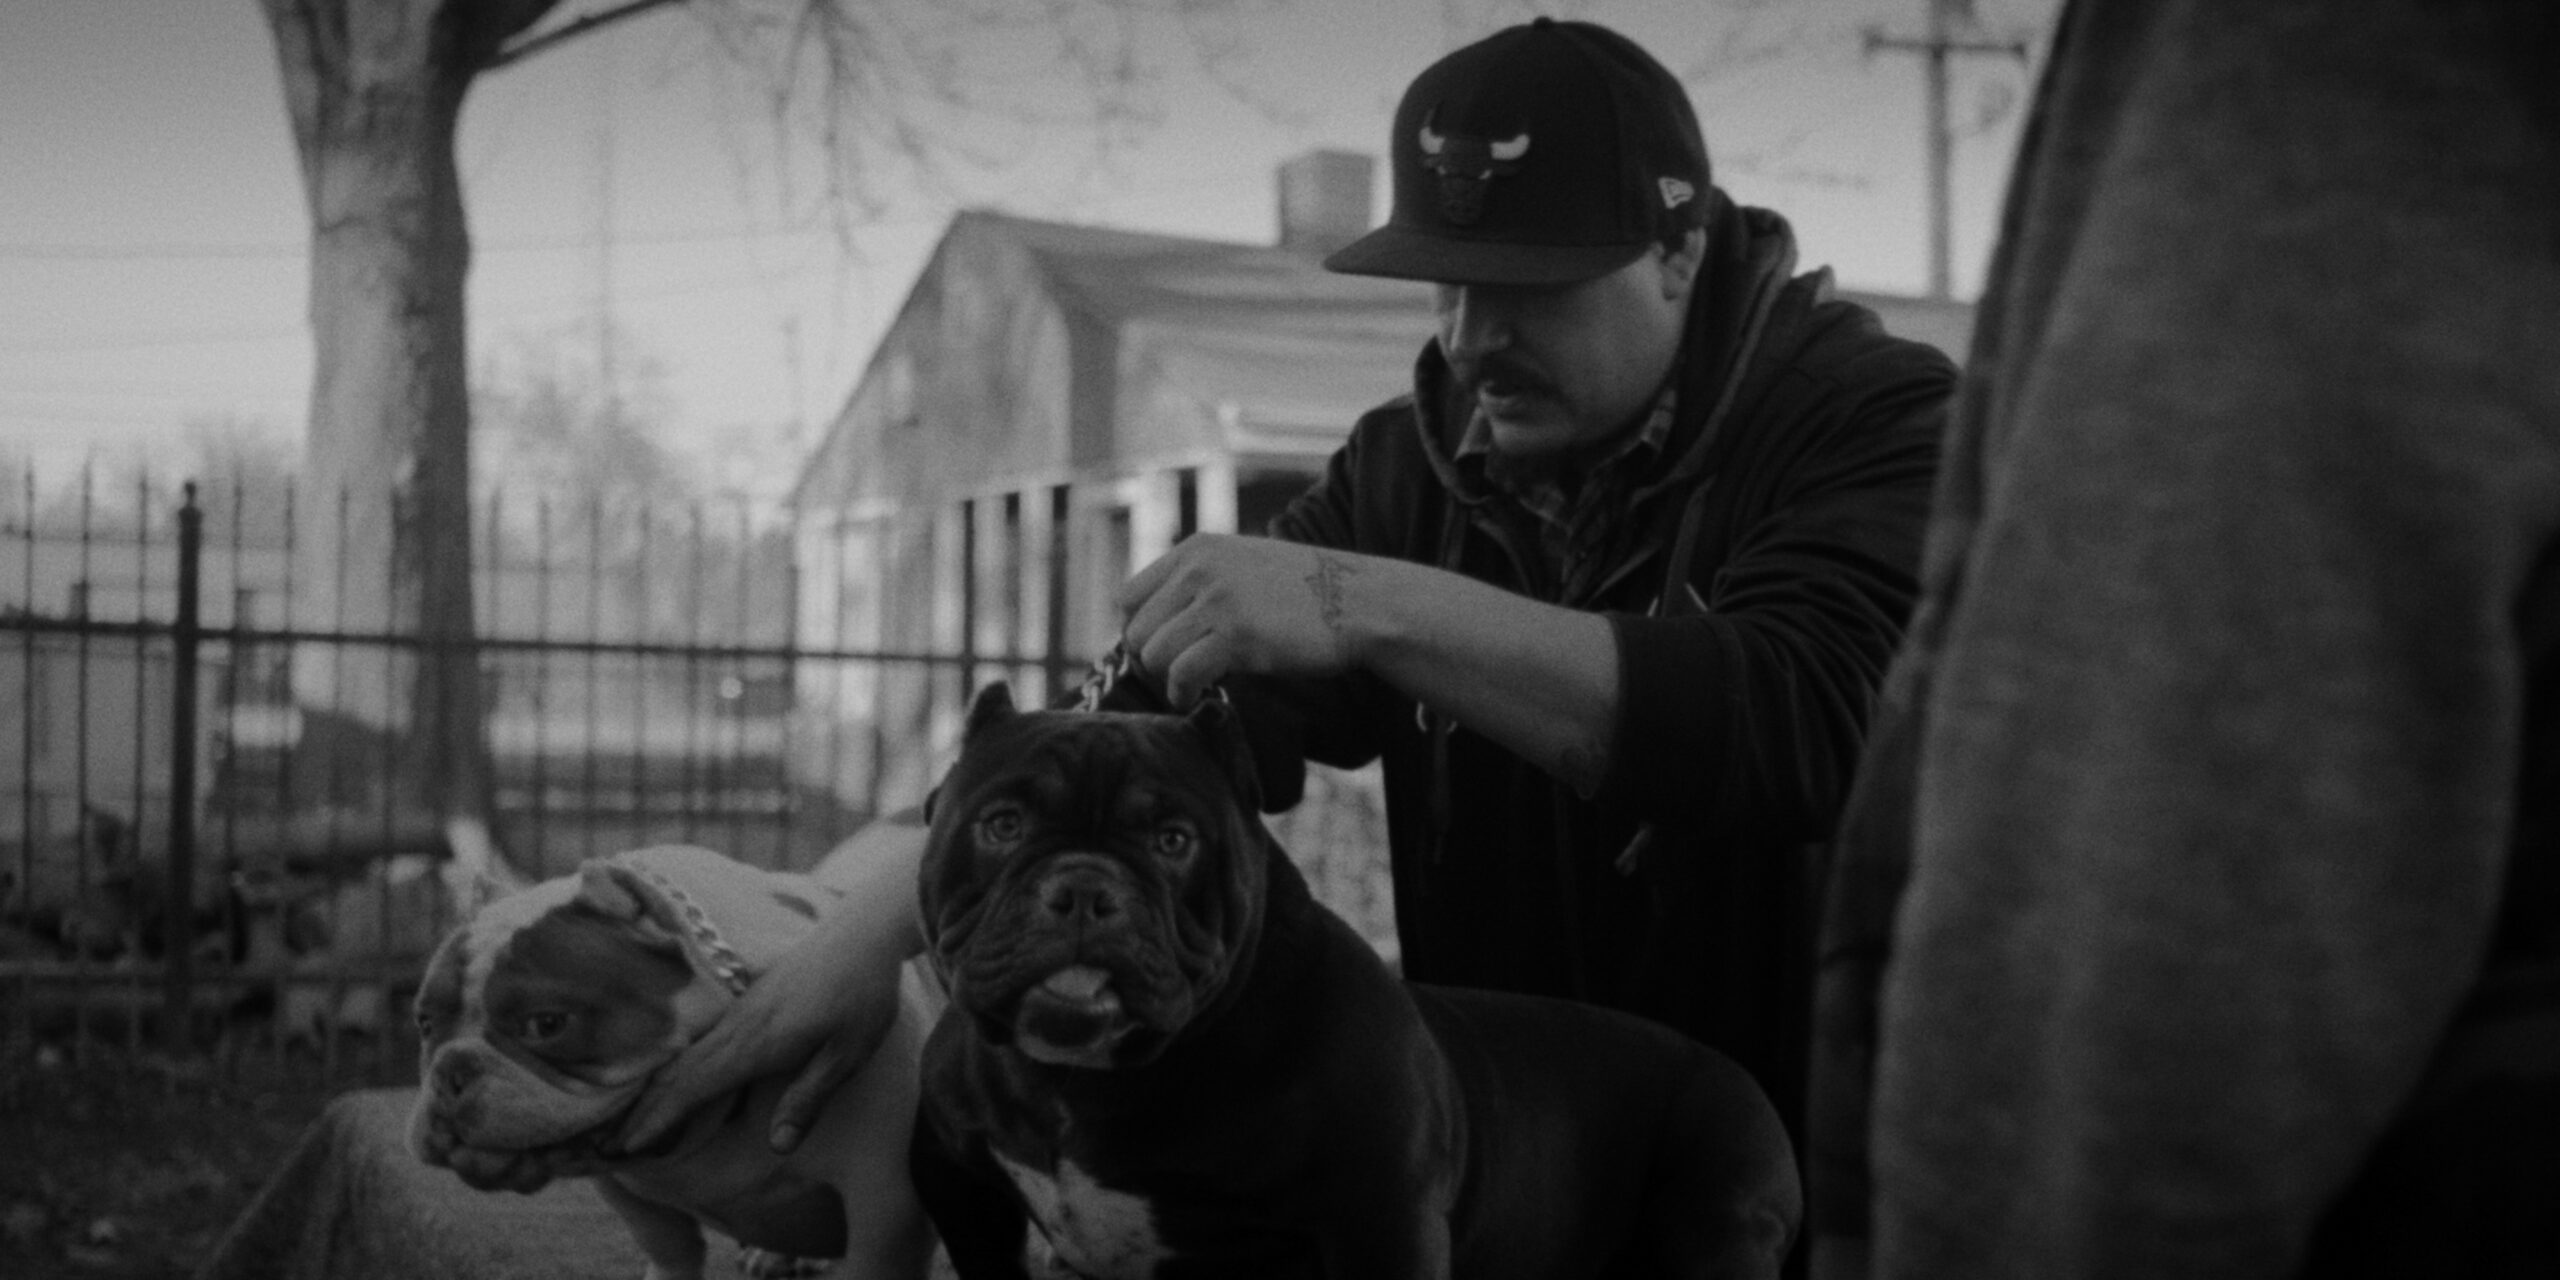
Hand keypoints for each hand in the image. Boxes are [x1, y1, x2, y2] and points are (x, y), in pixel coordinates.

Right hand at [615, 937, 901, 1154]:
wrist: (863, 932)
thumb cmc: (862, 995)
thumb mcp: (846, 1055)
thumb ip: (808, 1099)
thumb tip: (776, 1147)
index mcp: (756, 1044)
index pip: (694, 1087)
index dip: (660, 1118)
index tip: (628, 1146)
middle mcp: (738, 1027)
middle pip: (679, 1073)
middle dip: (644, 1110)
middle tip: (612, 1145)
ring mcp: (740, 1009)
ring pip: (686, 1054)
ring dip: (656, 1088)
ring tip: (632, 1117)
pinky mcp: (748, 998)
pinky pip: (700, 1038)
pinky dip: (676, 1064)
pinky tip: (672, 1074)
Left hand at [1117, 535, 1373, 705]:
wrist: (1359, 601)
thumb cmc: (1304, 593)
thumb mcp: (1243, 565)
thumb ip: (1201, 582)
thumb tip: (1157, 624)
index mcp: (1196, 550)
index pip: (1128, 596)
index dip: (1140, 630)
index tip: (1162, 651)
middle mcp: (1200, 569)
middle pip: (1136, 630)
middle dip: (1153, 660)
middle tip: (1177, 676)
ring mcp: (1218, 601)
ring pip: (1153, 654)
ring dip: (1168, 679)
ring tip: (1190, 687)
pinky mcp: (1237, 635)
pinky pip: (1182, 673)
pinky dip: (1183, 693)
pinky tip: (1198, 697)